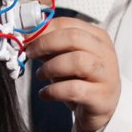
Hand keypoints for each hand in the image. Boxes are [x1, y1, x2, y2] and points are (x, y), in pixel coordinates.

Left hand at [26, 17, 121, 131]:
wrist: (101, 108)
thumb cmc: (82, 79)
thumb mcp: (66, 58)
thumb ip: (51, 47)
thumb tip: (26, 36)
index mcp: (97, 37)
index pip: (68, 24)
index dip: (43, 29)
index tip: (26, 38)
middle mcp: (105, 52)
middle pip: (74, 38)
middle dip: (45, 44)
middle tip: (30, 54)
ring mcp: (106, 75)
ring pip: (77, 61)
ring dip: (51, 67)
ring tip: (40, 75)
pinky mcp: (100, 97)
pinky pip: (74, 89)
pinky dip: (53, 91)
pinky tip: (45, 93)